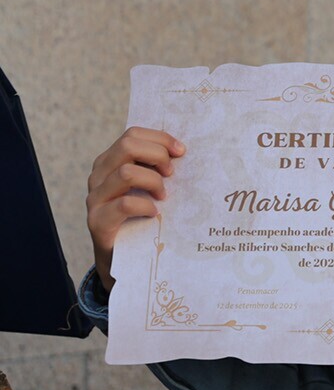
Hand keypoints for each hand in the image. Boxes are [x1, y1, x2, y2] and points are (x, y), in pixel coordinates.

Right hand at [86, 127, 183, 292]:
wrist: (121, 255)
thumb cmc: (141, 215)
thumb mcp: (148, 186)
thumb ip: (157, 167)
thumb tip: (184, 151)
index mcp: (110, 161)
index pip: (133, 134)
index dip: (160, 138)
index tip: (181, 151)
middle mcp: (98, 176)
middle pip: (128, 145)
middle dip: (158, 155)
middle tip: (172, 173)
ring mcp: (95, 198)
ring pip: (127, 172)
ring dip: (154, 182)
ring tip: (164, 196)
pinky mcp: (97, 221)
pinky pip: (125, 204)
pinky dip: (146, 206)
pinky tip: (155, 213)